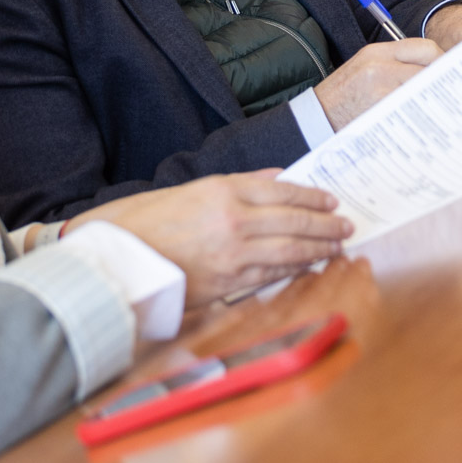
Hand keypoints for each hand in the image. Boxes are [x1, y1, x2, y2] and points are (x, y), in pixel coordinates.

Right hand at [72, 173, 352, 306]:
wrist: (116, 260)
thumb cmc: (144, 222)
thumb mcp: (190, 190)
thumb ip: (237, 185)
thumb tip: (275, 178)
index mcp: (222, 191)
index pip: (282, 190)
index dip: (312, 196)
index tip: (330, 200)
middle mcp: (233, 220)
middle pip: (294, 221)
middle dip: (324, 224)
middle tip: (345, 226)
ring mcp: (232, 254)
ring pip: (289, 250)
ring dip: (318, 248)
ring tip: (337, 246)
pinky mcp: (227, 284)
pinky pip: (271, 275)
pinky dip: (295, 269)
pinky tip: (309, 266)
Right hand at [312, 37, 441, 129]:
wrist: (313, 122)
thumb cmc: (341, 100)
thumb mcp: (363, 71)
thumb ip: (394, 66)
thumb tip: (432, 72)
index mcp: (376, 52)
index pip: (424, 47)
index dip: (441, 60)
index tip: (450, 73)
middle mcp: (379, 65)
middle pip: (430, 64)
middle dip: (445, 78)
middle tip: (453, 92)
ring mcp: (380, 89)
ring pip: (426, 88)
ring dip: (438, 97)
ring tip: (445, 108)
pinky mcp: (381, 111)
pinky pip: (414, 109)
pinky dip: (425, 114)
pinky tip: (429, 122)